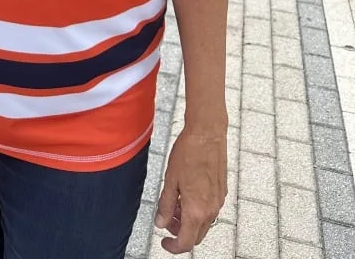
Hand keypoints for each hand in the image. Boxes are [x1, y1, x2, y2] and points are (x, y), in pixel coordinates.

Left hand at [154, 127, 226, 252]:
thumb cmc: (188, 153)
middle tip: (166, 221)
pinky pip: (209, 210)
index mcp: (196, 210)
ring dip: (188, 221)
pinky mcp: (222, 192)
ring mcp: (218, 201)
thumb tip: (161, 223)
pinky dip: (197, 210)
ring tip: (174, 204)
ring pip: (203, 223)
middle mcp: (211, 209)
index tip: (164, 242)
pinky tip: (186, 195)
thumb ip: (165, 205)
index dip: (173, 246)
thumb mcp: (170, 180)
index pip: (186, 242)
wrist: (207, 134)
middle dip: (180, 233)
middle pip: (196, 236)